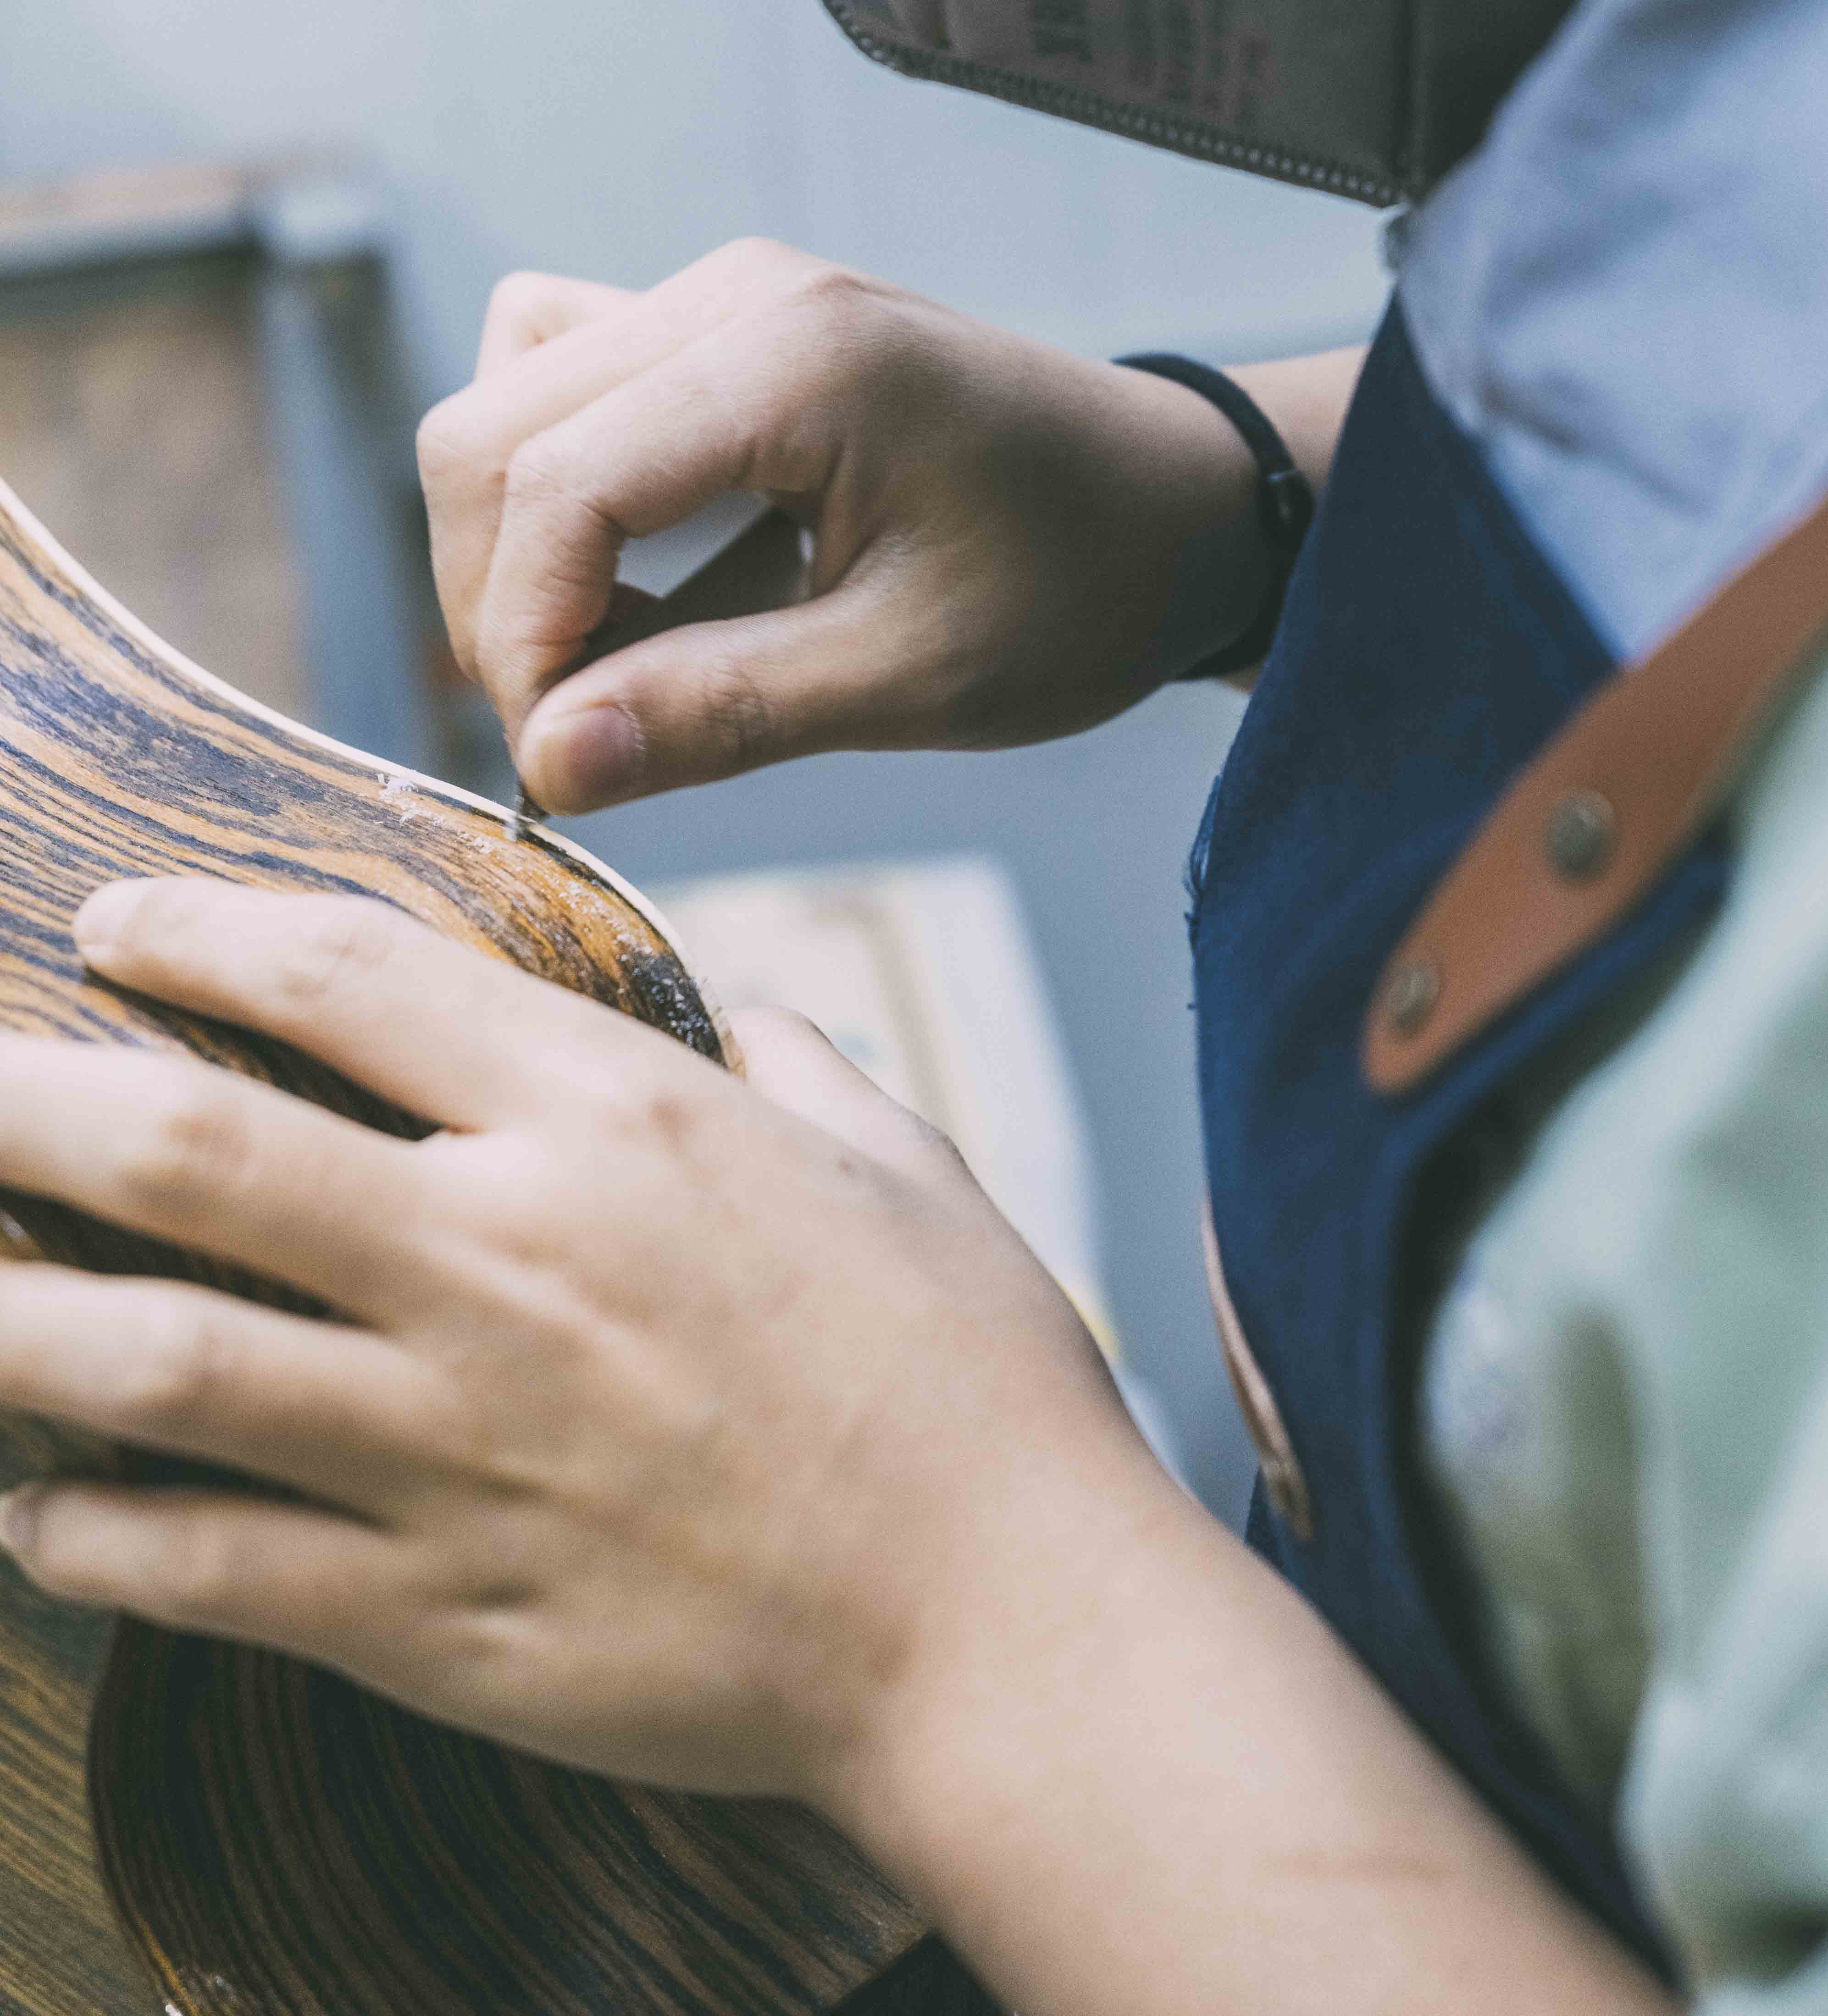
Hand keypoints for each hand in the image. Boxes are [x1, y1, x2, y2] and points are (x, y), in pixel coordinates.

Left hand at [0, 877, 1158, 1810]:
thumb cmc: (974, 1379)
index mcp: (614, 1125)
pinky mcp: (439, 1617)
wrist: (1007, 1626)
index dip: (204, 932)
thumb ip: (798, 1068)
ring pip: (152, 1360)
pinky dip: (92, 1532)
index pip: (348, 978)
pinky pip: (206, 1566)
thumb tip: (749, 1023)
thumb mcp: (903, 1166)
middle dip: (27, 1097)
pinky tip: (39, 1509)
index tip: (113, 921)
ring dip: (7, 1315)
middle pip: (192, 1149)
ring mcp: (456, 1446)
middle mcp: (505, 1260)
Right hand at [418, 247, 1284, 811]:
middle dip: (498, 601)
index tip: (566, 763)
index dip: (521, 641)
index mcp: (796, 358)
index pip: (551, 486)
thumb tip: (549, 766)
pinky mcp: (722, 328)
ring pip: (503, 406)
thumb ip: (725, 711)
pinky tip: (649, 590)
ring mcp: (725, 296)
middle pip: (489, 432)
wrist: (1178, 507)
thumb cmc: (1083, 585)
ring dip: (518, 549)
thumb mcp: (917, 676)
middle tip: (583, 732)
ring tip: (616, 662)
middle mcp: (738, 293)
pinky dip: (563, 501)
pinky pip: (563, 390)